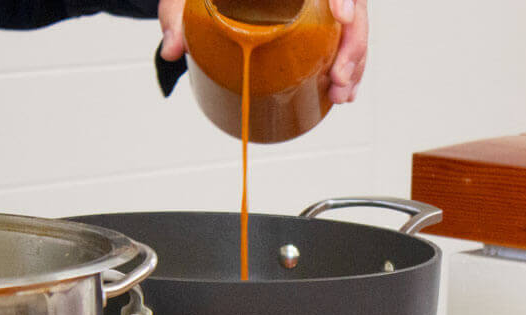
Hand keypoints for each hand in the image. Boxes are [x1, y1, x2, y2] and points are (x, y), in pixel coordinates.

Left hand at [158, 0, 367, 102]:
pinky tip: (341, 91)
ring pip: (352, 26)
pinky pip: (342, 39)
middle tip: (337, 79)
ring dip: (352, 63)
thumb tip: (173, 48)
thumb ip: (178, 16)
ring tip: (340, 95)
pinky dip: (347, 66)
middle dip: (351, 45)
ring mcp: (315, 3)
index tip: (343, 19)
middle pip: (350, 6)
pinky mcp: (316, 24)